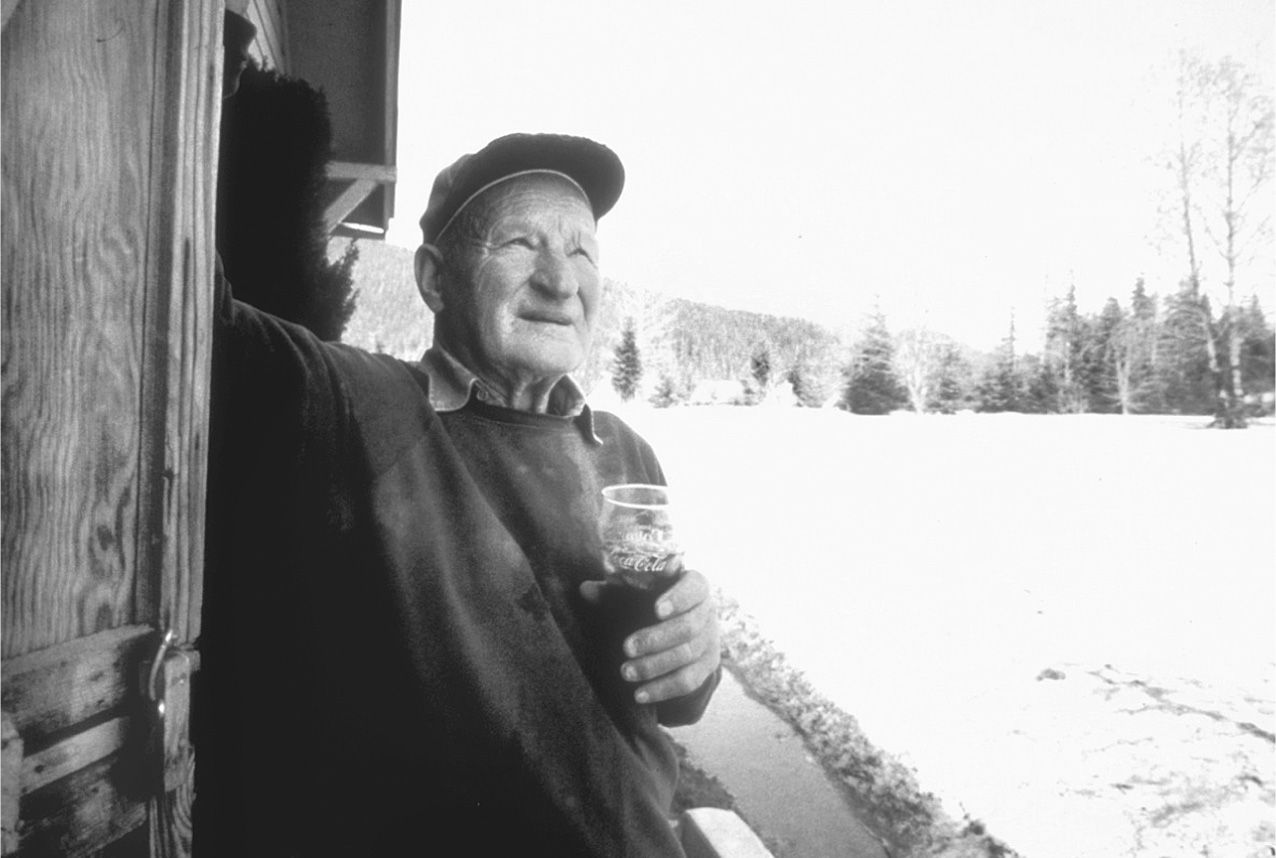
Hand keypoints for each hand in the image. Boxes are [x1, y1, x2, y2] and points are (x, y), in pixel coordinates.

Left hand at [580, 570, 720, 704]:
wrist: (679, 630)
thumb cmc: (650, 603)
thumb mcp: (635, 593)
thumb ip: (613, 591)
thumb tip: (585, 589)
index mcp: (694, 585)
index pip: (694, 587)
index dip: (678, 598)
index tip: (656, 609)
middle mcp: (707, 612)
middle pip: (688, 627)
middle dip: (656, 639)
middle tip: (626, 648)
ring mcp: (711, 641)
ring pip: (686, 656)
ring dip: (654, 666)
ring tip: (625, 673)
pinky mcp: (707, 667)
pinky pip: (688, 682)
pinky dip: (663, 689)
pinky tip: (640, 694)